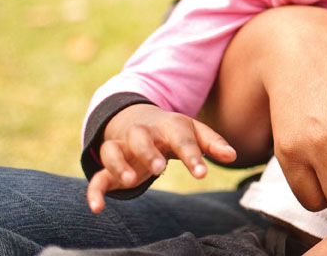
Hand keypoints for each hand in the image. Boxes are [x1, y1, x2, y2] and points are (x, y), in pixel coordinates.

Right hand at [87, 104, 234, 212]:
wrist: (137, 118)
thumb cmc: (173, 131)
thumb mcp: (194, 132)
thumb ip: (212, 144)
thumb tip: (233, 156)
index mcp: (169, 126)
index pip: (182, 138)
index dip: (192, 156)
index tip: (202, 174)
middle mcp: (142, 134)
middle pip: (140, 137)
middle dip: (149, 151)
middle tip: (160, 168)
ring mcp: (122, 148)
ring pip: (113, 150)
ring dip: (120, 164)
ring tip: (133, 181)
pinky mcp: (108, 165)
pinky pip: (96, 176)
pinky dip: (94, 191)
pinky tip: (97, 208)